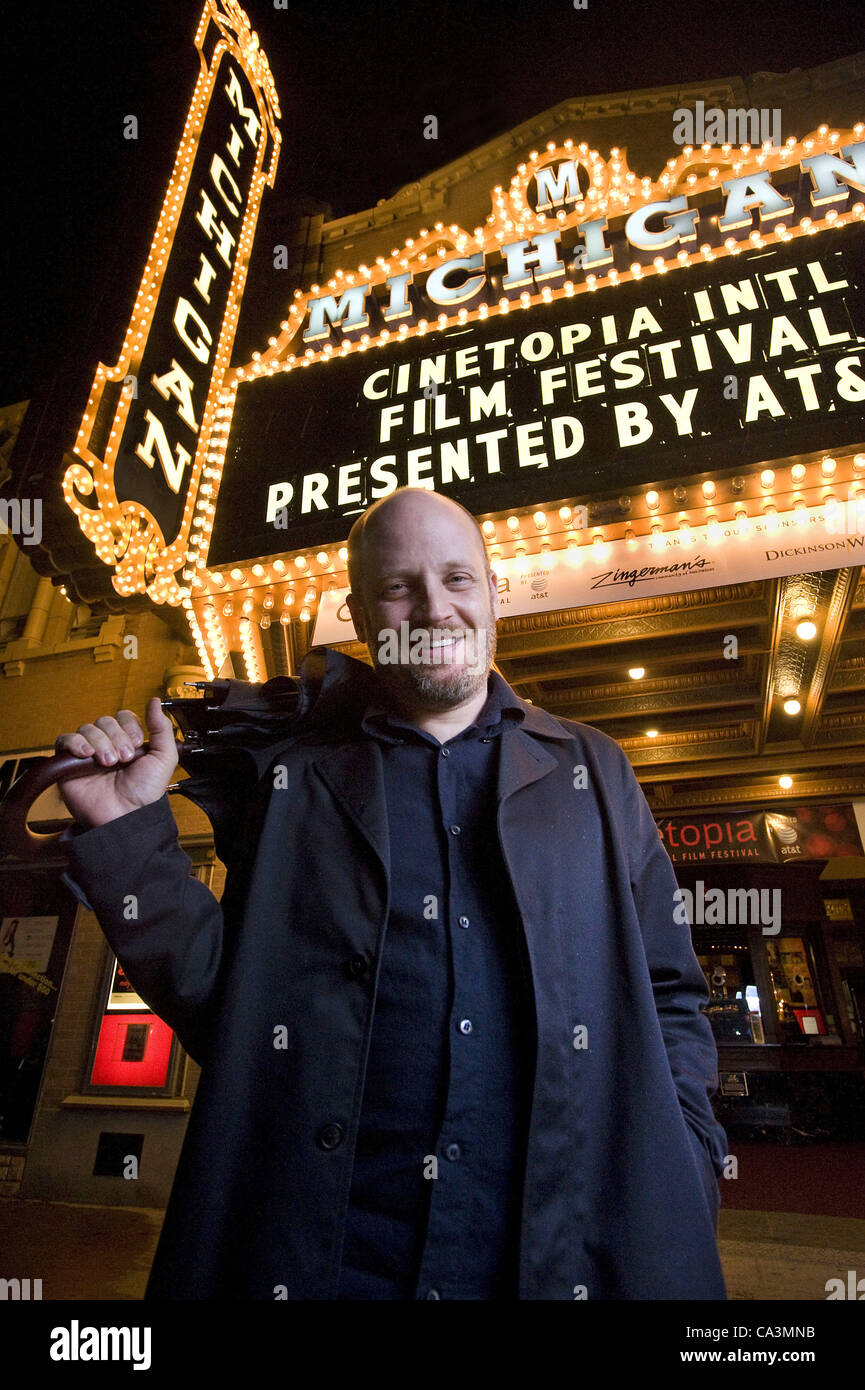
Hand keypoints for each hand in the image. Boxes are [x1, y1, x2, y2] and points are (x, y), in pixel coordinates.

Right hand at [54, 699, 178, 828]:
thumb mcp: (163, 758)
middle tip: (124, 759)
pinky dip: (76, 742)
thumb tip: (155, 701)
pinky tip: (87, 754)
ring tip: (108, 763)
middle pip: (105, 721)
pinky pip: (65, 740)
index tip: (136, 745)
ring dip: (101, 743)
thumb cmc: (144, 793)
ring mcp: (88, 753)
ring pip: (88, 728)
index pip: (123, 716)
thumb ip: (161, 728)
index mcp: (127, 742)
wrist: (126, 815)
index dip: (129, 726)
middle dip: (117, 737)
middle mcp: (107, 745)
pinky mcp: (69, 763)